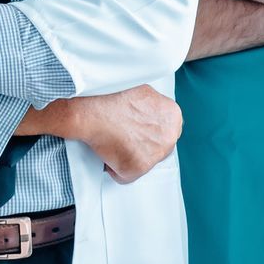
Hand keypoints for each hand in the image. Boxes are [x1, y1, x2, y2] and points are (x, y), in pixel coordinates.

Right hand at [63, 86, 182, 183]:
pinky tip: (105, 151)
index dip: (142, 128)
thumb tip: (139, 101)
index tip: (129, 125)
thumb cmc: (108, 97)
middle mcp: (171, 134)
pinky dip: (114, 168)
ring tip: (111, 140)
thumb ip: (147, 101)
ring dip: (126, 155)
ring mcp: (157, 153)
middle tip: (119, 134)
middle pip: (154, 144)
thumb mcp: (136, 88)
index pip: (160, 127)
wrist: (90, 112)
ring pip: (140, 159)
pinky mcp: (139, 168)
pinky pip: (125, 174)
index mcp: (173, 113)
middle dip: (138, 142)